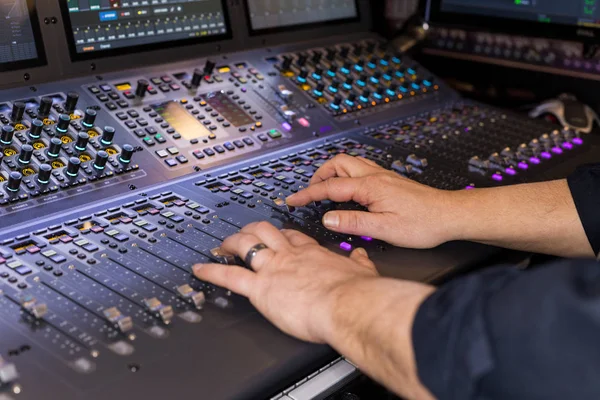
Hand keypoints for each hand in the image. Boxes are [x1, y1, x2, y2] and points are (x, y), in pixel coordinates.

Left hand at [193, 221, 377, 342]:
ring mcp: (273, 269)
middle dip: (250, 231)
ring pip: (245, 246)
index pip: (291, 236)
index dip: (280, 234)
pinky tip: (200, 270)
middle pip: (264, 232)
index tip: (276, 236)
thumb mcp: (362, 270)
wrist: (349, 304)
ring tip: (219, 247)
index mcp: (313, 253)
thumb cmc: (356, 293)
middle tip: (241, 236)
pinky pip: (229, 276)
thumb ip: (359, 262)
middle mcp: (290, 255)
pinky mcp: (261, 288)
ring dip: (229, 244)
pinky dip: (211, 271)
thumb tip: (360, 255)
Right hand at [286, 154, 456, 248]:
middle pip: (337, 164)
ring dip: (333, 173)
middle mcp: (375, 176)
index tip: (292, 200)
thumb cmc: (424, 223)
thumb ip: (353, 222)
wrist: (450, 215)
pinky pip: (361, 168)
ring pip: (349, 163)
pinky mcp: (390, 180)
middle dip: (319, 175)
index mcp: (370, 187)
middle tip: (309, 192)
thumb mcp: (384, 229)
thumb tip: (327, 218)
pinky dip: (347, 175)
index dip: (307, 194)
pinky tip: (349, 190)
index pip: (329, 187)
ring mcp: (383, 176)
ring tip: (325, 189)